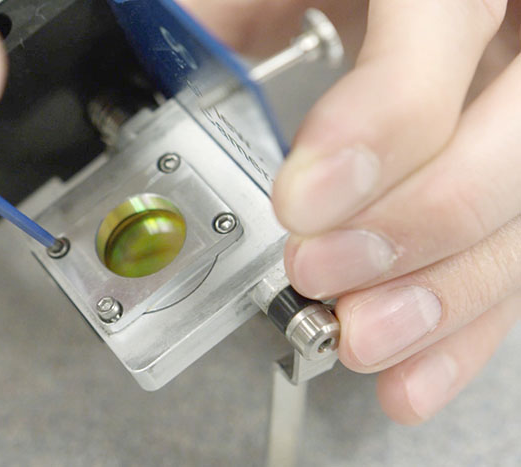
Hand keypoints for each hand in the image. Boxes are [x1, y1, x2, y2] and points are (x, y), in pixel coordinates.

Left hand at [180, 0, 520, 423]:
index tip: (303, 199)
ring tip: (361, 337)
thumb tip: (168, 62)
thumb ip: (232, 10)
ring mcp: (518, 113)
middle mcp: (510, 37)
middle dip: (410, 226)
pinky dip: (464, 325)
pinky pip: (513, 258)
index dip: (383, 123)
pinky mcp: (515, 182)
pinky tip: (414, 370)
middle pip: (511, 143)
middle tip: (318, 270)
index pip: (443, 28)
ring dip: (444, 295)